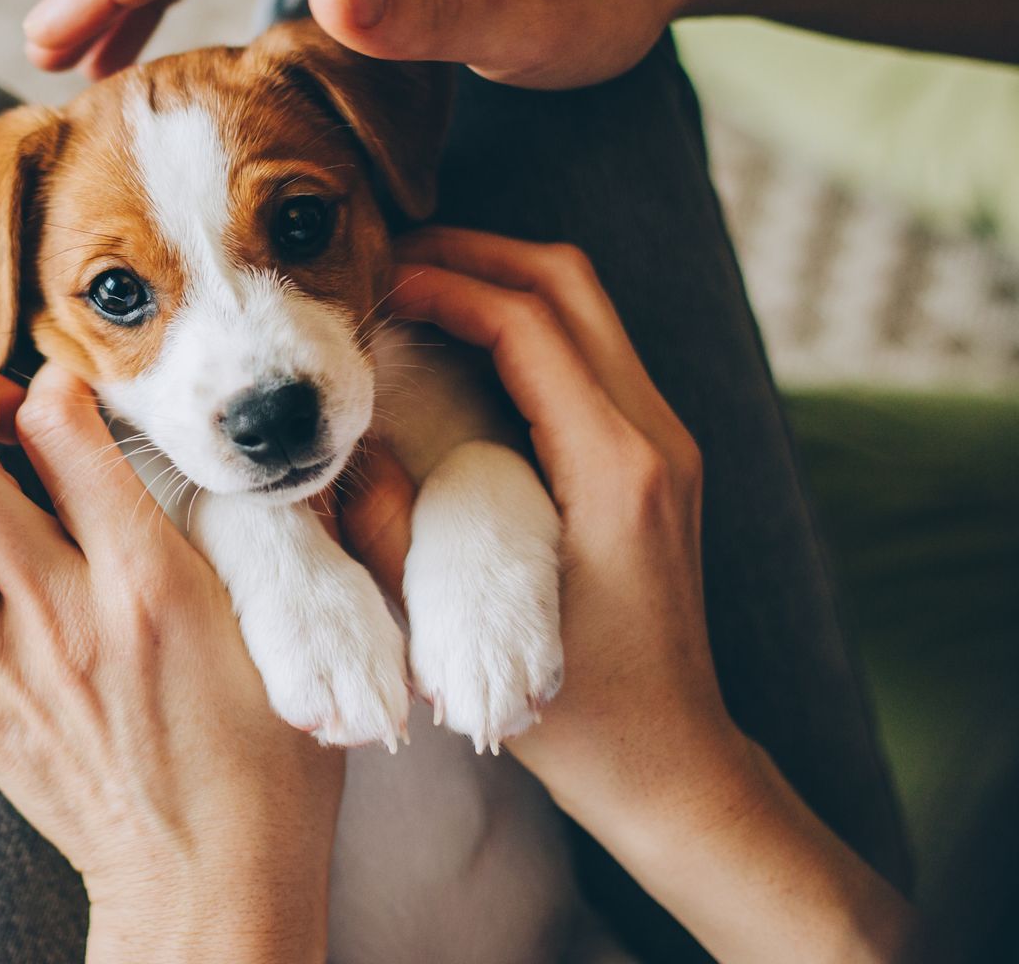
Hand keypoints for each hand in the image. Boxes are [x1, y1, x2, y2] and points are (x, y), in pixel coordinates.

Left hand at [0, 364, 339, 963]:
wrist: (212, 887)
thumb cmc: (271, 763)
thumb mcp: (301, 637)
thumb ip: (297, 538)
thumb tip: (294, 461)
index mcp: (152, 580)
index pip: (65, 428)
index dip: (58, 382)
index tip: (71, 390)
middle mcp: (66, 613)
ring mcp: (9, 669)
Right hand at [379, 228, 908, 961]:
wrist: (676, 766)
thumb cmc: (582, 718)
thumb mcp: (465, 635)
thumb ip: (395, 536)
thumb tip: (341, 450)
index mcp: (616, 467)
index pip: (529, 321)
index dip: (445, 282)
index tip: (374, 281)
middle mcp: (654, 437)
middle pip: (568, 283)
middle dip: (476, 252)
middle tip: (389, 259)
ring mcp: (664, 443)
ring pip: (585, 307)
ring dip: (500, 281)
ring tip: (414, 287)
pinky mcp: (655, 460)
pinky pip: (590, 351)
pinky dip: (523, 324)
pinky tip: (457, 347)